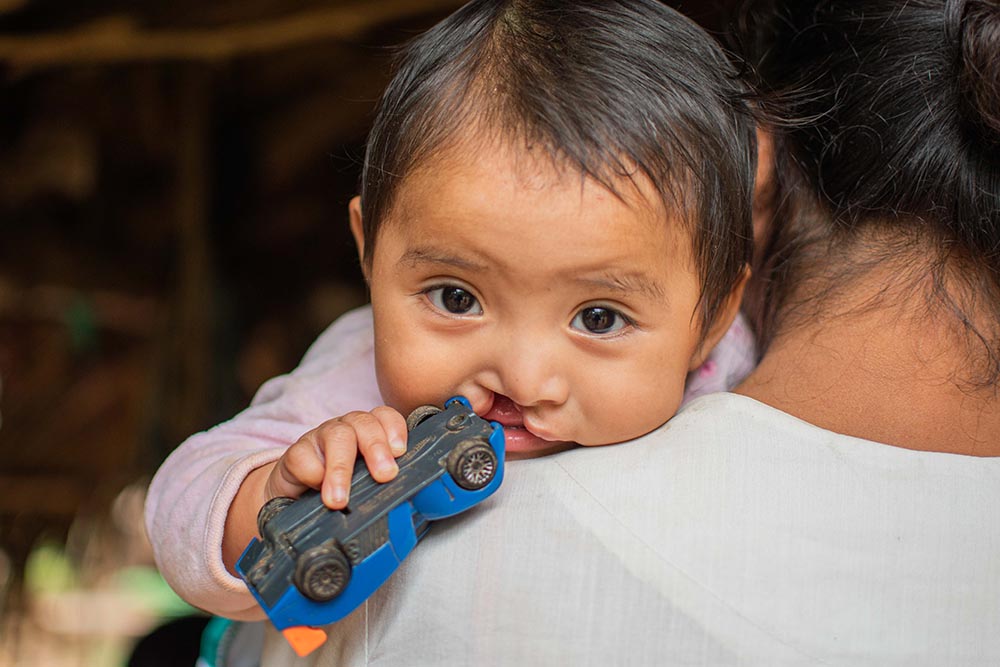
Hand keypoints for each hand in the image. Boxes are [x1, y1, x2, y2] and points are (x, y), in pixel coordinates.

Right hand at [266, 406, 407, 509]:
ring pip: (336, 437)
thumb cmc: (342, 487)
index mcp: (369, 433)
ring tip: (340, 499)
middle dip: (377, 448)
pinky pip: (304, 456)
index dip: (395, 430)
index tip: (400, 452)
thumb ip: (384, 484)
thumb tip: (405, 503)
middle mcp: (347, 429)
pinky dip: (313, 474)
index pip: (386, 418)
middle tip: (384, 475)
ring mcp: (321, 437)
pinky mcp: (296, 452)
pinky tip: (316, 489)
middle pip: (364, 423)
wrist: (298, 496)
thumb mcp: (367, 484)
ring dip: (342, 468)